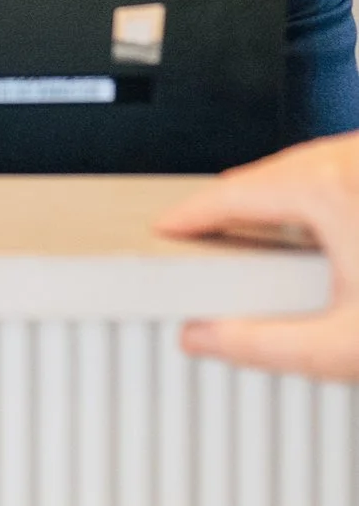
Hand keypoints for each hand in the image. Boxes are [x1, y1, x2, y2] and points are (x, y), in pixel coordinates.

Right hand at [159, 136, 358, 375]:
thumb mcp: (344, 347)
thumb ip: (262, 345)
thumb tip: (202, 337)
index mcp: (331, 190)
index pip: (235, 192)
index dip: (191, 214)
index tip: (165, 228)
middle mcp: (352, 159)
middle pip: (266, 173)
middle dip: (232, 207)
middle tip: (201, 239)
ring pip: (303, 164)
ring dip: (273, 196)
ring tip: (250, 233)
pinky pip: (333, 166)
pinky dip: (312, 191)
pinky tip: (310, 223)